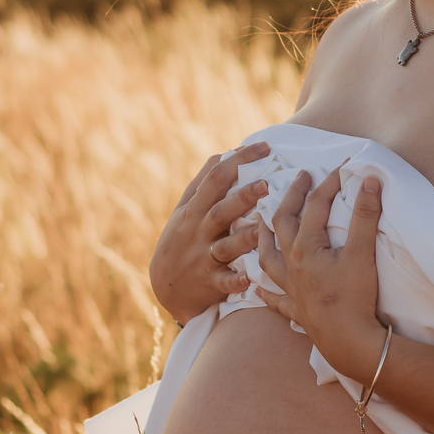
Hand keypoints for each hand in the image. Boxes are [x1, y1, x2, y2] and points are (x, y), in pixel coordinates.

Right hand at [149, 144, 270, 323]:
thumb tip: (226, 153)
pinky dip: (235, 281)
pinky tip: (248, 278)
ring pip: (225, 246)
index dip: (239, 160)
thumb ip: (204, 183)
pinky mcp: (210, 283)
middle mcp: (198, 231)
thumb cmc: (182, 239)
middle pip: (220, 210)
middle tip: (266, 183)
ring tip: (262, 227)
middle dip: (242, 197)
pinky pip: (223, 282)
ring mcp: (204, 257)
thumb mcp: (185, 209)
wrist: (167, 287)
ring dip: (243, 238)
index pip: (216, 177)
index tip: (265, 146)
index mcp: (194, 209)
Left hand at [255, 166, 385, 380]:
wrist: (349, 343)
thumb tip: (369, 179)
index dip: (329, 183)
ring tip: (261, 223)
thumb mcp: (362, 253)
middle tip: (300, 178)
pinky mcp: (295, 310)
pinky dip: (264, 290)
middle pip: (283, 223)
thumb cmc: (354, 298)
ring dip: (264, 237)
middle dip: (291, 197)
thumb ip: (365, 215)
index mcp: (305, 248)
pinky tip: (256, 286)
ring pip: (268, 257)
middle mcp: (291, 265)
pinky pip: (274, 298)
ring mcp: (290, 289)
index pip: (315, 206)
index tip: (342, 166)